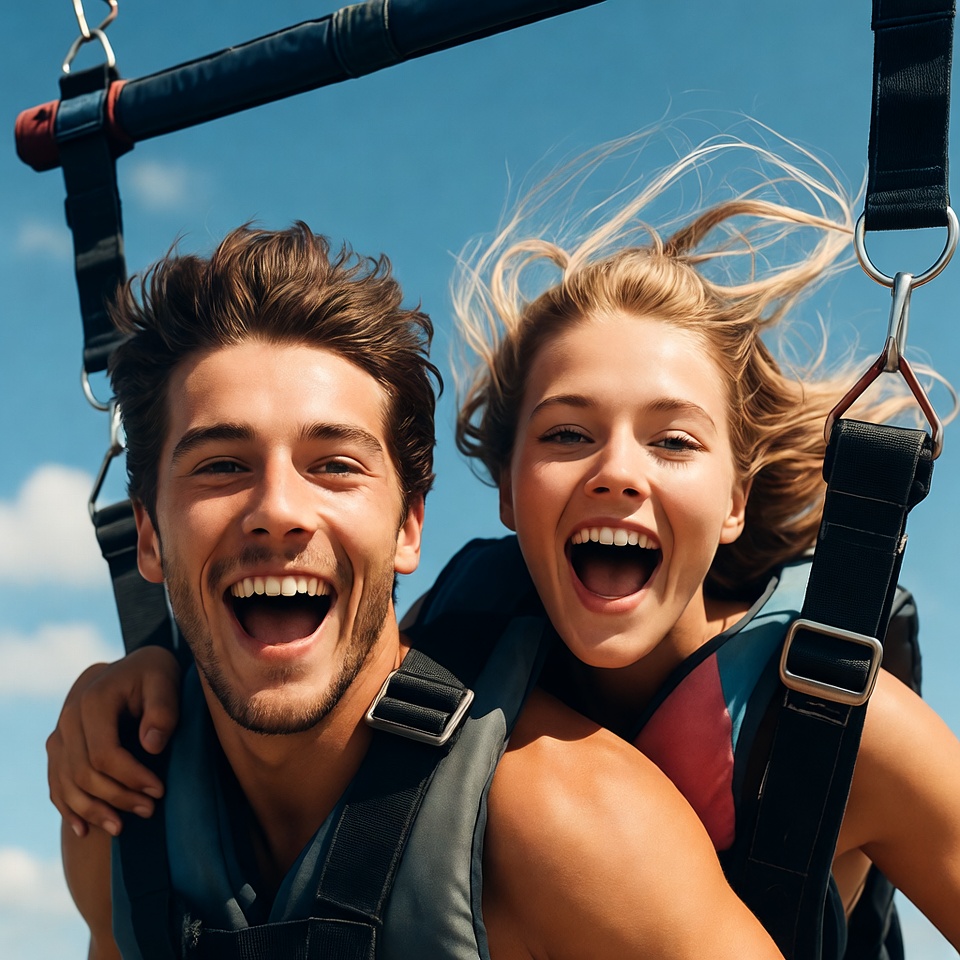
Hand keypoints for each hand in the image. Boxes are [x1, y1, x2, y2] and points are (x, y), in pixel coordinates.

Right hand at [46, 646, 180, 837]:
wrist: (132, 667)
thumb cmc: (154, 674)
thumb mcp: (165, 680)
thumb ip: (162, 709)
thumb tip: (151, 746)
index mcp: (93, 701)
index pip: (104, 753)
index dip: (130, 777)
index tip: (159, 790)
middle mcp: (68, 719)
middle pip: (83, 773)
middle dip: (117, 797)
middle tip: (149, 810)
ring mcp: (60, 735)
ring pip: (66, 783)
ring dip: (92, 810)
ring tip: (121, 828)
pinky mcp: (59, 747)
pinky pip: (55, 783)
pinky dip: (68, 808)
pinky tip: (84, 829)